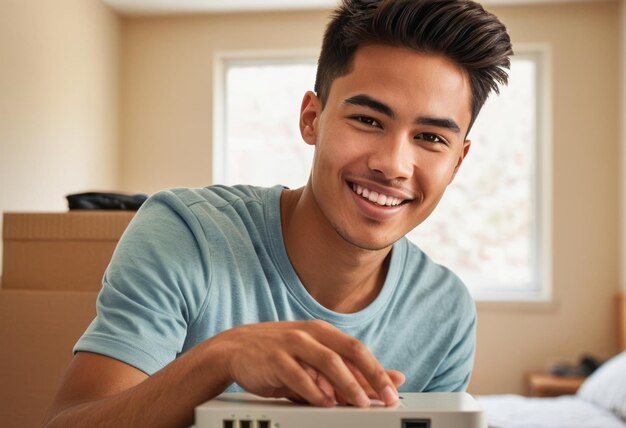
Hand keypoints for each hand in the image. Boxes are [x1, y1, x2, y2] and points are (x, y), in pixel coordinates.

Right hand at [210, 320, 402, 407]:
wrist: (234, 349)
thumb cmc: (278, 357)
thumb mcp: (312, 360)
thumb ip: (344, 371)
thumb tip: (385, 380)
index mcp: (322, 332)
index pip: (357, 349)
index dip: (378, 369)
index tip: (394, 389)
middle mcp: (310, 333)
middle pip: (349, 350)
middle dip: (371, 374)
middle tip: (386, 396)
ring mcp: (292, 343)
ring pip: (327, 361)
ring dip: (347, 383)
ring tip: (360, 402)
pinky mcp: (274, 358)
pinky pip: (298, 375)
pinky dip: (314, 390)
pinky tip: (325, 403)